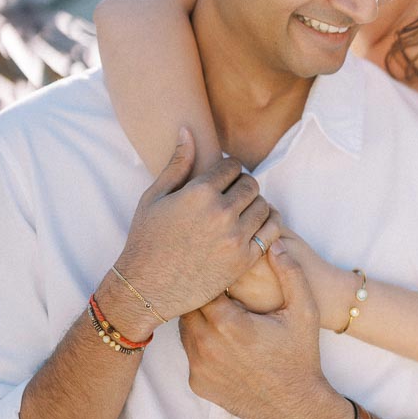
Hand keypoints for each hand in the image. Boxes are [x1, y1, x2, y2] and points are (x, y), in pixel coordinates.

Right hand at [110, 129, 280, 328]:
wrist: (146, 288)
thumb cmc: (146, 240)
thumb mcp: (154, 197)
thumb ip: (177, 163)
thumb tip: (188, 130)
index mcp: (199, 192)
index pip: (233, 166)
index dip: (228, 170)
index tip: (223, 179)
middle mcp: (221, 212)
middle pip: (251, 184)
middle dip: (243, 185)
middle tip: (232, 195)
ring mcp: (235, 237)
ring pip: (263, 205)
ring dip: (255, 205)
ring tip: (241, 211)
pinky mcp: (244, 260)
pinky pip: (271, 232)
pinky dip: (269, 224)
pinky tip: (256, 225)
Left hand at [179, 241, 350, 418]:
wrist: (295, 406)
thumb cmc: (300, 355)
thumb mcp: (304, 310)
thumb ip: (290, 272)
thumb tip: (273, 241)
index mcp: (230, 324)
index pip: (205, 285)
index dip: (213, 276)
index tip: (224, 271)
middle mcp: (208, 346)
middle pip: (189, 305)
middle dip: (202, 294)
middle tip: (218, 288)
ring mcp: (199, 367)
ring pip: (185, 328)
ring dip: (198, 317)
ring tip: (219, 309)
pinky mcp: (197, 383)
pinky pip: (189, 352)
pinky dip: (200, 341)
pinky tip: (221, 338)